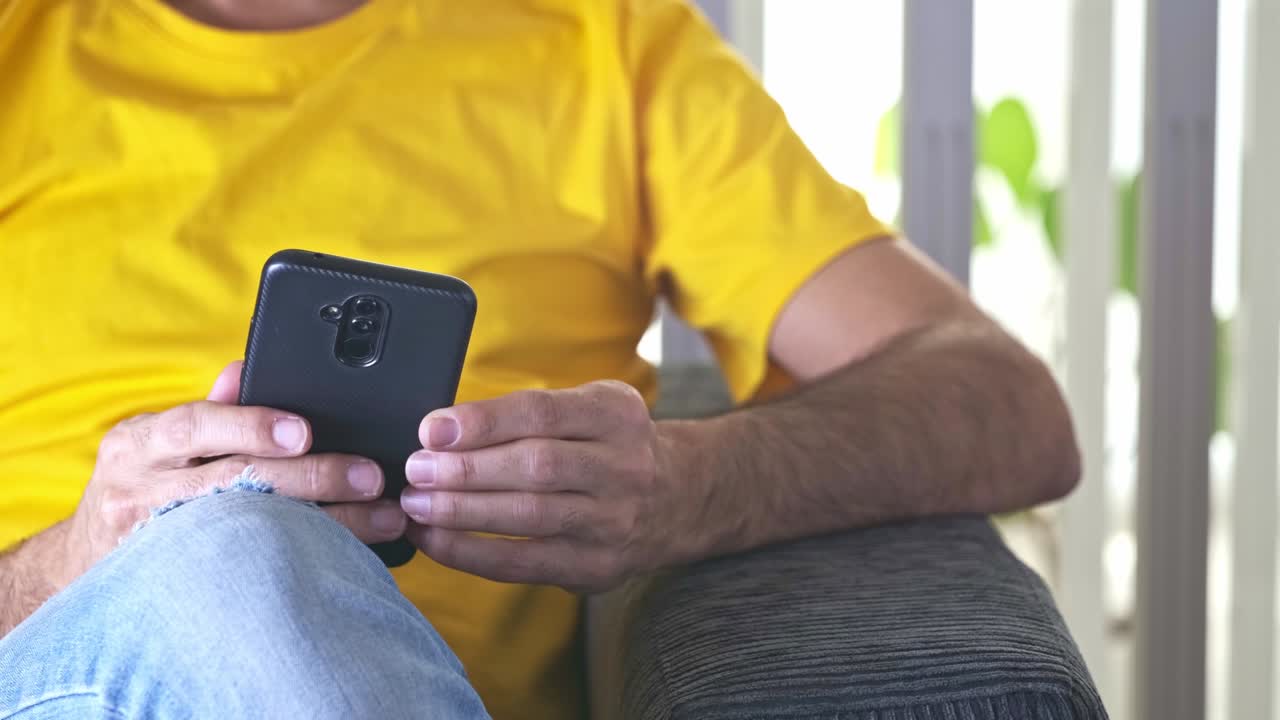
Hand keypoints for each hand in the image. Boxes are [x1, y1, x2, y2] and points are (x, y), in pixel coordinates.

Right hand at [62, 361, 406, 580]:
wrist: (85, 560)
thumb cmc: (141, 483)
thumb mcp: (156, 440)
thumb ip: (211, 408)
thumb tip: (248, 368)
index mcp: (139, 444)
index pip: (195, 427)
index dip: (250, 426)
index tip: (304, 431)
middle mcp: (142, 493)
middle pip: (234, 484)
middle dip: (310, 479)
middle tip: (369, 477)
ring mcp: (159, 546)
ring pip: (252, 536)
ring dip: (326, 527)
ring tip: (382, 519)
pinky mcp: (181, 588)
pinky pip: (253, 575)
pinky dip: (306, 564)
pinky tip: (350, 557)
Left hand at [400, 380, 701, 593]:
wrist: (678, 498)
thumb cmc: (608, 446)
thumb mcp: (589, 407)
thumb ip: (528, 414)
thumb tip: (440, 431)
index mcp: (616, 414)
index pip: (543, 413)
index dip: (484, 422)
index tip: (432, 429)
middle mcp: (623, 466)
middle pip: (536, 467)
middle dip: (466, 470)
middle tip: (415, 469)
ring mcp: (613, 521)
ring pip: (530, 517)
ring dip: (463, 512)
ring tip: (416, 504)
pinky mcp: (598, 568)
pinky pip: (525, 564)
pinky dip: (472, 553)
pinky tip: (435, 540)